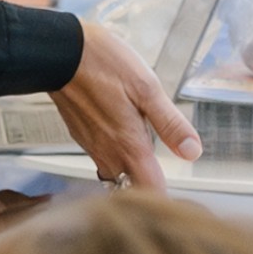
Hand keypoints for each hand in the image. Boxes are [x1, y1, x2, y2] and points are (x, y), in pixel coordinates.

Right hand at [54, 17, 195, 188]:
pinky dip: (115, 155)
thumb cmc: (102, 64)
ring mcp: (92, 145)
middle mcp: (108, 152)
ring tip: (147, 158)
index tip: (176, 199)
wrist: (60, 52)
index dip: (165, 200)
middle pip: (131, 188)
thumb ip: (170, 124)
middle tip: (164, 177)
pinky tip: (123, 136)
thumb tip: (192, 151)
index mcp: (129, 145)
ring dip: (130, 172)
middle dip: (147, 188)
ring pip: (115, 174)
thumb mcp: (147, 87)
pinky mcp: (81, 135)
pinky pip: (101, 156)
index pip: (150, 191)